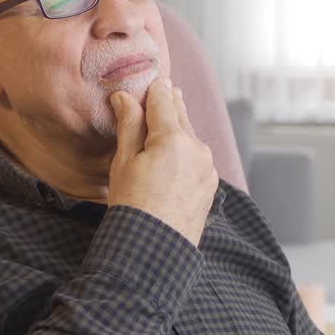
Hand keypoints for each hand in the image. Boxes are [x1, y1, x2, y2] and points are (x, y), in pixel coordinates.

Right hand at [108, 79, 218, 245]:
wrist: (154, 252)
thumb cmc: (132, 208)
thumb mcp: (123, 162)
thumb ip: (129, 125)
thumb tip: (125, 97)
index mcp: (173, 138)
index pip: (163, 99)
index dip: (152, 88)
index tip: (145, 82)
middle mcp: (196, 148)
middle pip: (180, 114)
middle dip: (167, 104)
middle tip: (157, 92)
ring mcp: (207, 166)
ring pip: (190, 136)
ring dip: (176, 128)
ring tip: (161, 124)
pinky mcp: (211, 183)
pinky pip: (196, 157)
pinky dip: (185, 150)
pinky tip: (171, 155)